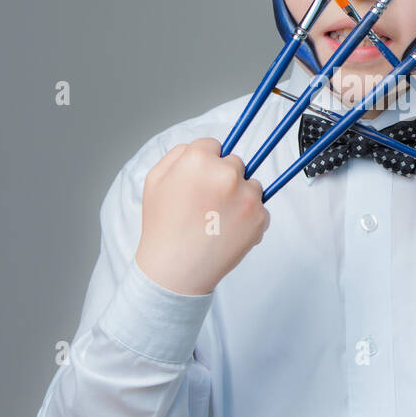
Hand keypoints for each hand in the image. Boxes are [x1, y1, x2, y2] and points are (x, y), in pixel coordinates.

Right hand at [134, 138, 269, 294]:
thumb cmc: (162, 226)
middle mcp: (227, 173)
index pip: (214, 145)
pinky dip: (248, 219)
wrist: (176, 270)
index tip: (200, 180)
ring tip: (217, 219)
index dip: (205, 163)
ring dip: (240, 197)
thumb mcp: (155, 180)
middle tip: (207, 203)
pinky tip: (227, 231)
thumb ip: (179, 154)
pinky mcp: (260, 218)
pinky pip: (260, 209)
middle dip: (224, 178)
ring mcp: (247, 196)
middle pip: (235, 163)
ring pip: (251, 185)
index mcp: (199, 159)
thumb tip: (205, 147)